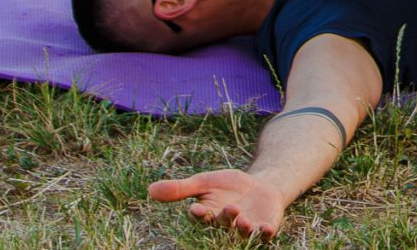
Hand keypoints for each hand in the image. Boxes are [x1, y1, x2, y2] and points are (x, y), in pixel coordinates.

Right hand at [148, 169, 288, 237]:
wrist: (260, 187)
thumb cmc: (228, 186)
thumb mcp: (205, 182)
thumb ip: (180, 188)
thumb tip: (150, 190)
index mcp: (209, 215)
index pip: (201, 217)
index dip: (199, 214)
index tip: (196, 208)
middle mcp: (226, 226)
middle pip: (223, 225)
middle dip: (225, 218)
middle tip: (230, 208)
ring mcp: (246, 229)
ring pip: (242, 233)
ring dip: (243, 229)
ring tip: (243, 220)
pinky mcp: (264, 228)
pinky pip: (264, 235)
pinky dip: (265, 233)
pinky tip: (266, 228)